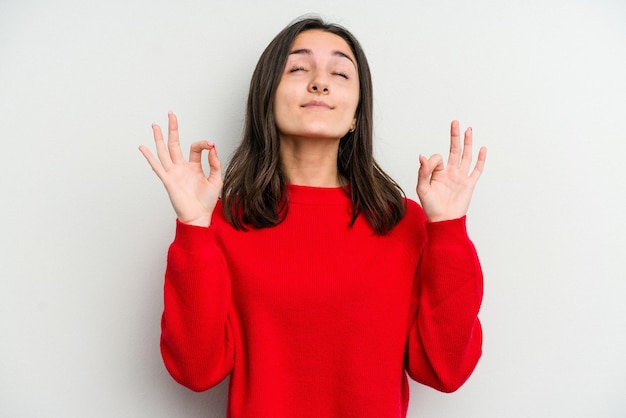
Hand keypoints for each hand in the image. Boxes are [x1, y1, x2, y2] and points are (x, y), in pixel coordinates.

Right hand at [139, 112, 222, 226]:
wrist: (199, 216)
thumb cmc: (207, 201)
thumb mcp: (216, 179)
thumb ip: (215, 163)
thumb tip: (213, 148)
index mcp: (194, 167)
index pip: (196, 148)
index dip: (204, 144)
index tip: (211, 145)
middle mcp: (181, 167)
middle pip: (174, 144)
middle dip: (173, 129)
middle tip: (171, 114)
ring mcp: (173, 173)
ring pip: (164, 152)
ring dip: (159, 138)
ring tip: (155, 125)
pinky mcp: (168, 180)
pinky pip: (157, 167)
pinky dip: (150, 157)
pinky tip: (143, 147)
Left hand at [416, 120, 486, 221]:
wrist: (443, 220)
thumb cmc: (431, 206)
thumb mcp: (422, 188)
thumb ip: (423, 172)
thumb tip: (422, 156)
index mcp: (438, 173)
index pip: (437, 158)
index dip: (432, 161)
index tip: (429, 168)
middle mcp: (450, 172)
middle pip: (454, 150)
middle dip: (454, 136)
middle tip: (455, 122)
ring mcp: (461, 177)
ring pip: (466, 156)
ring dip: (467, 143)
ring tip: (468, 129)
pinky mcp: (469, 184)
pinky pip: (477, 170)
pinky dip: (480, 159)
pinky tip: (482, 149)